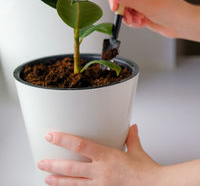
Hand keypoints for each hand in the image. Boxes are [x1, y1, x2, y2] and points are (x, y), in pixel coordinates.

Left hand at [38, 124, 161, 185]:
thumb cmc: (146, 172)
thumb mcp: (137, 151)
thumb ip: (131, 138)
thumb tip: (131, 128)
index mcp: (107, 157)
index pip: (80, 145)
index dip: (63, 140)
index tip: (51, 136)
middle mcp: (101, 172)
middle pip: (71, 168)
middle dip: (54, 165)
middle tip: (41, 162)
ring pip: (73, 184)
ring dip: (58, 181)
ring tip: (46, 178)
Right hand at [108, 0, 199, 40]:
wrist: (181, 25)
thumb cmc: (172, 11)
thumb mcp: (148, 5)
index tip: (114, 6)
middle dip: (123, 9)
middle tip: (127, 17)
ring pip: (123, 7)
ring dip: (128, 17)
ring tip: (138, 21)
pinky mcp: (140, 9)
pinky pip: (128, 15)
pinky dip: (133, 21)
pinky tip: (142, 22)